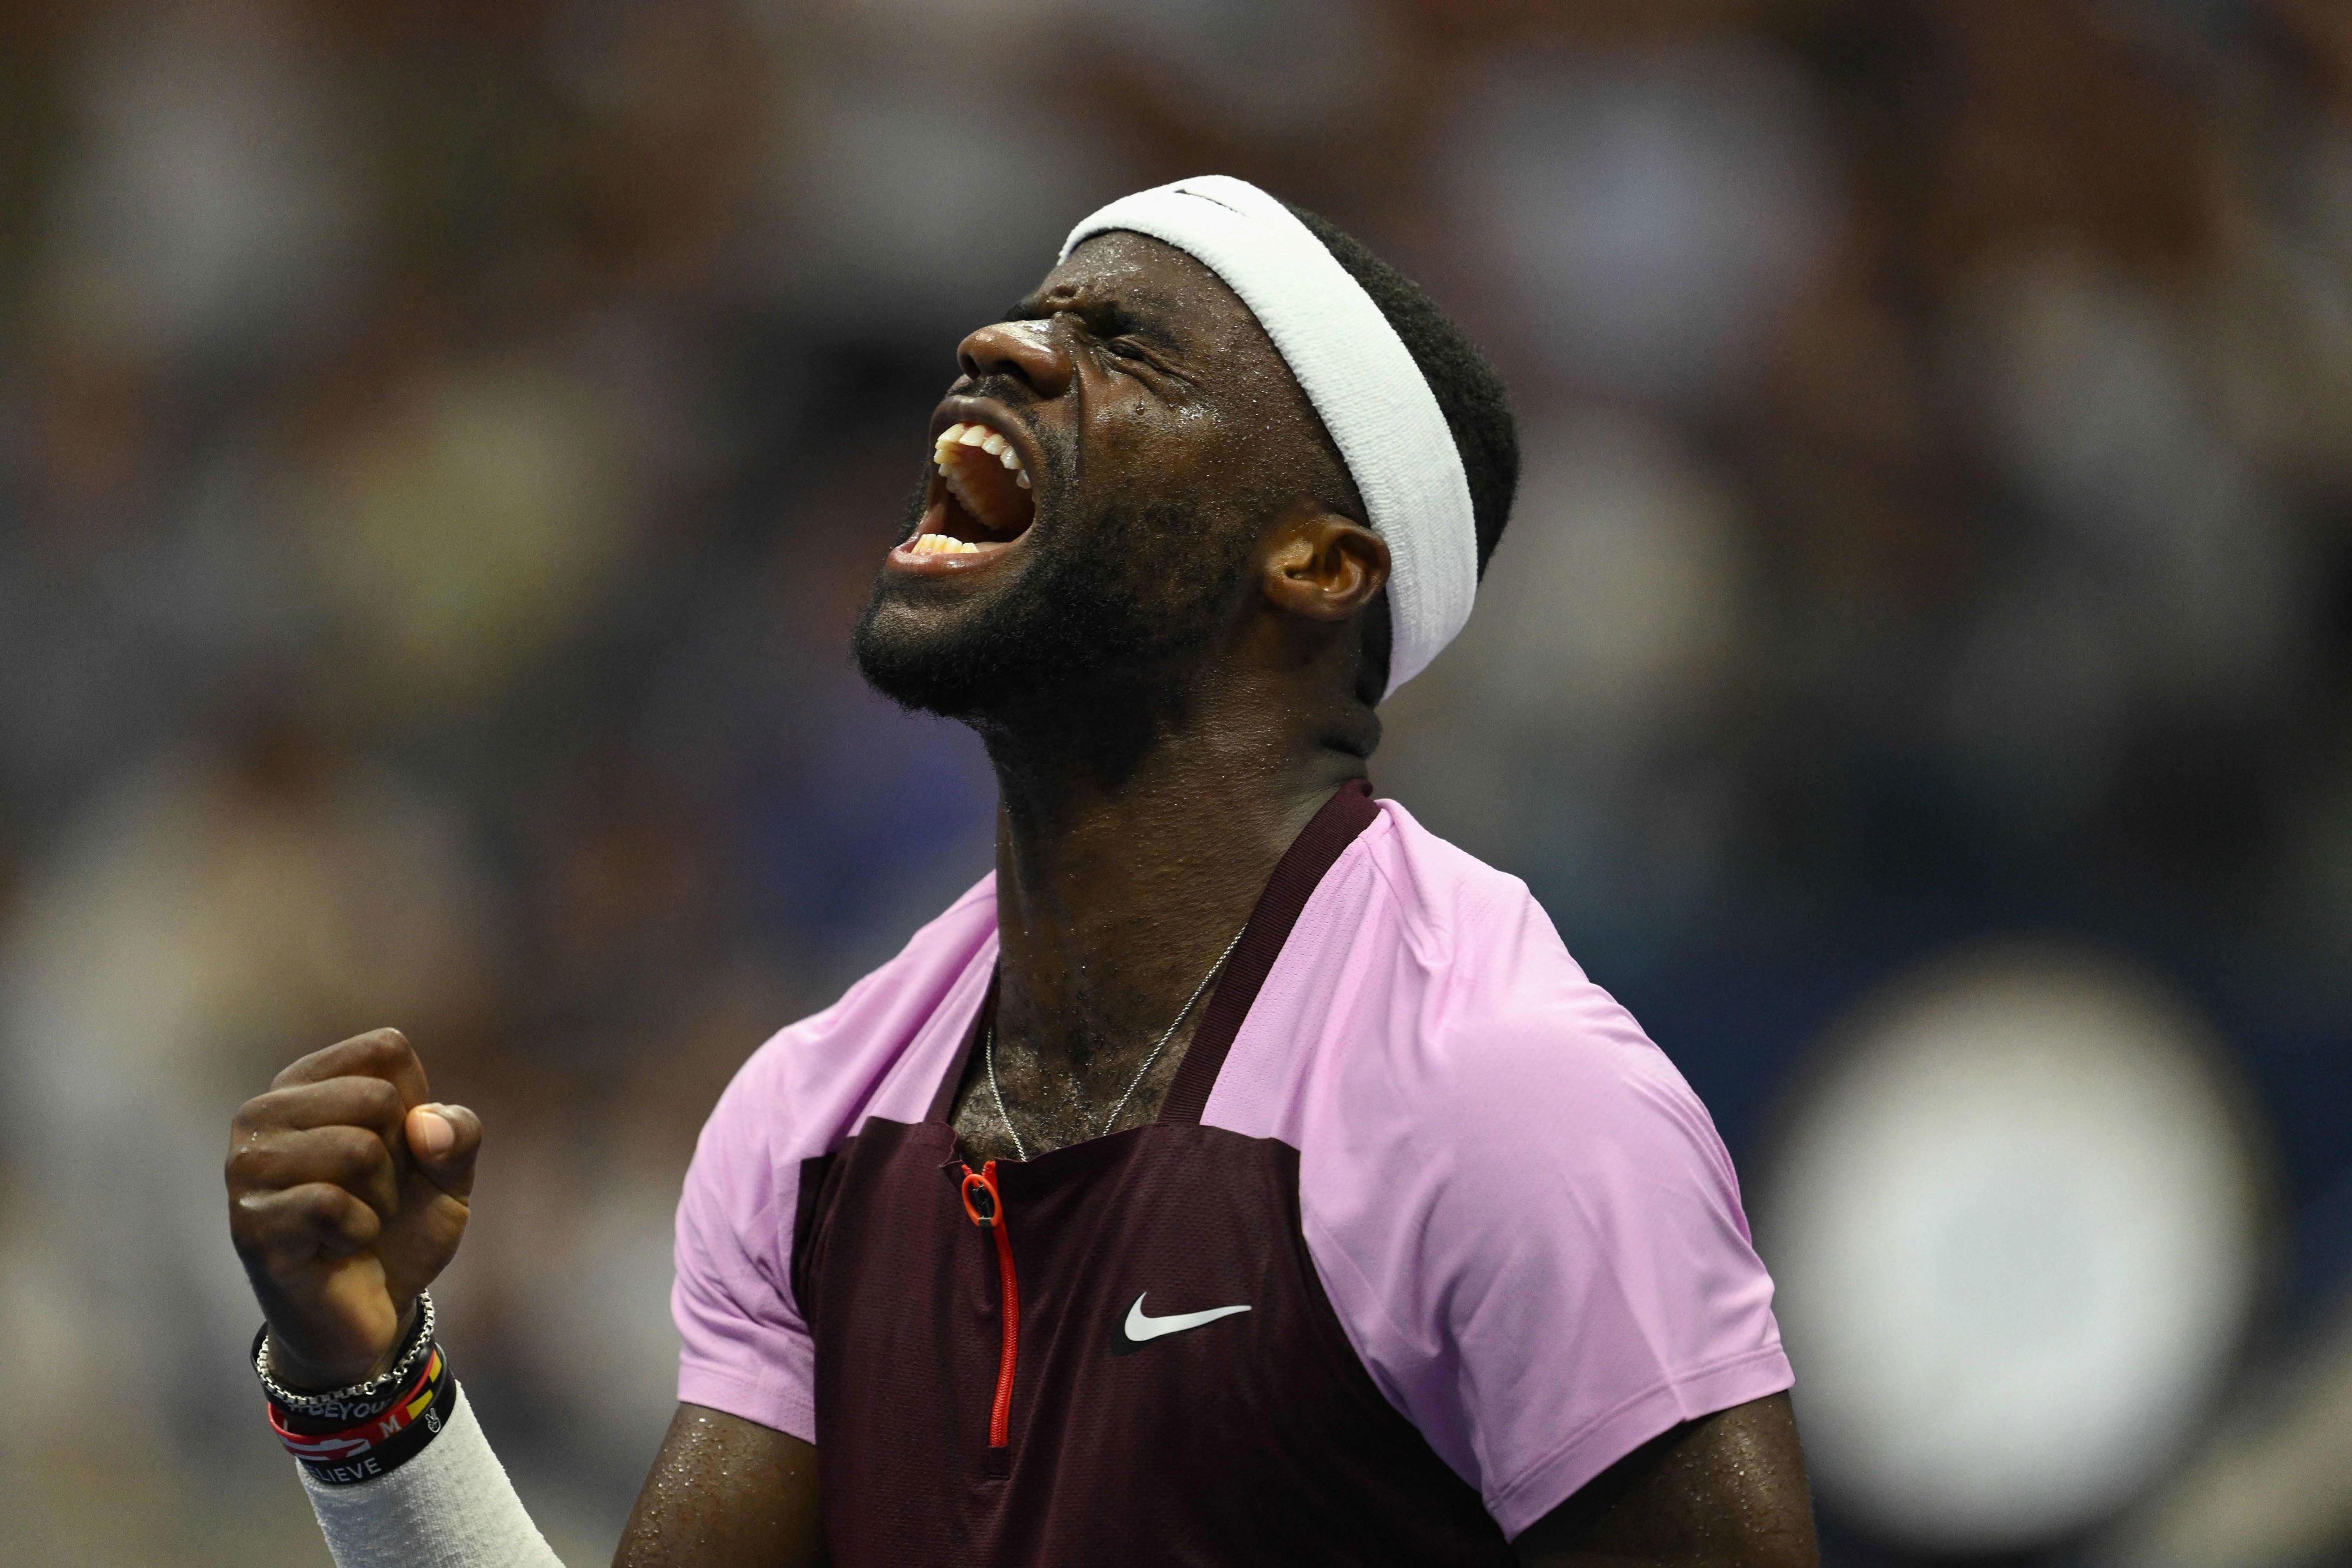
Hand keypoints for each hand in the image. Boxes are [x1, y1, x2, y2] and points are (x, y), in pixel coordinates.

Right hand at [225, 1028, 480, 1390]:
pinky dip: (359, 1232)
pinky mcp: (249, 1222)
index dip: (418, 1108)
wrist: (375, 1311)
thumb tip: (425, 1125)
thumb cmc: (403, 1226)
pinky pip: (332, 1204)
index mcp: (308, 1082)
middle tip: (375, 1195)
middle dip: (401, 1158)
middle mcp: (265, 1113)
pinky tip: (339, 1247)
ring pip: (357, 1149)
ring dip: (382, 1198)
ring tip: (358, 1220)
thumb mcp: (451, 1173)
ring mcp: (248, 1167)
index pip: (387, 1049)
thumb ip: (458, 1134)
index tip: (398, 1152)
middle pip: (377, 1098)